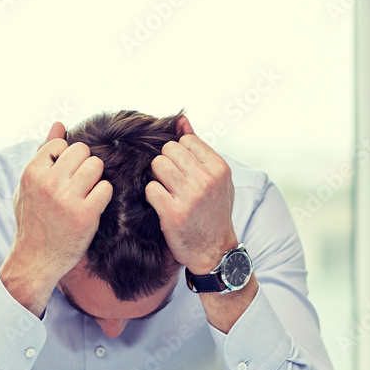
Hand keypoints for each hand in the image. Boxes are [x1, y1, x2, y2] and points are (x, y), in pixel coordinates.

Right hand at [1, 122, 113, 315]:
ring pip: (96, 166)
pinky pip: (106, 188)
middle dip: (85, 164)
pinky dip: (103, 196)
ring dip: (96, 178)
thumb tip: (59, 124)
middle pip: (82, 151)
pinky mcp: (85, 214)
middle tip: (81, 183)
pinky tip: (94, 205)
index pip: (61, 144)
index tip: (66, 174)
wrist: (36, 259)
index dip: (67, 157)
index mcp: (32, 172)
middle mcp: (48, 182)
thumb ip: (43, 153)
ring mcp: (67, 198)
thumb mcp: (28, 185)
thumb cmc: (33, 219)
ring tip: (88, 192)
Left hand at [146, 116, 237, 273]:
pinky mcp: (174, 213)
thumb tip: (181, 118)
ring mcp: (190, 196)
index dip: (180, 155)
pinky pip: (150, 189)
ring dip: (158, 179)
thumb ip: (198, 147)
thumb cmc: (214, 211)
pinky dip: (152, 197)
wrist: (215, 250)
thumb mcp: (216, 178)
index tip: (184, 171)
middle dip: (167, 164)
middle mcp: (206, 179)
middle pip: (168, 151)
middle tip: (173, 183)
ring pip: (157, 166)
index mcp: (219, 168)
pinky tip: (162, 205)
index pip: (185, 141)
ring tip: (168, 192)